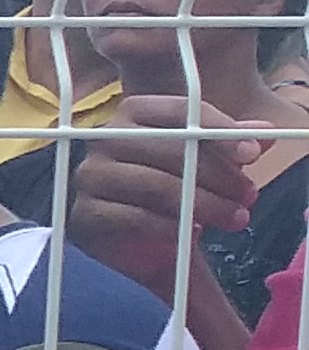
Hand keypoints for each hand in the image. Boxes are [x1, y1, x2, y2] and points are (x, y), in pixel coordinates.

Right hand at [55, 94, 262, 302]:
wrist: (133, 239)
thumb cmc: (170, 190)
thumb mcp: (205, 164)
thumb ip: (231, 148)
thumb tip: (266, 132)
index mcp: (134, 113)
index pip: (179, 111)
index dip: (218, 129)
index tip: (252, 153)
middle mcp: (104, 138)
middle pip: (168, 149)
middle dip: (217, 175)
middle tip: (249, 196)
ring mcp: (89, 176)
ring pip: (153, 185)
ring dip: (202, 205)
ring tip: (234, 219)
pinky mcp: (83, 213)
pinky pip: (133, 217)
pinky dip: (169, 226)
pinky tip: (194, 234)